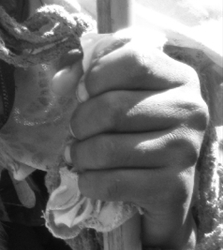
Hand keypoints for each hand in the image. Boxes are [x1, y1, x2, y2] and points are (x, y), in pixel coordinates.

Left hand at [54, 33, 207, 249]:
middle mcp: (190, 110)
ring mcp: (186, 150)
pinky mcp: (175, 188)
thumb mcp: (116, 84)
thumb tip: (59, 83)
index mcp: (179, 77)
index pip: (134, 61)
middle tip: (75, 129)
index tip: (82, 92)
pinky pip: (114, 183)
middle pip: (114, 107)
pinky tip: (88, 177)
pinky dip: (89, 181)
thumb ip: (84, 71)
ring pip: (109, 149)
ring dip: (80, 154)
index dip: (97, 75)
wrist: (162, 180)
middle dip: (80, 121)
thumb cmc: (133, 121)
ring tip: (77, 154)